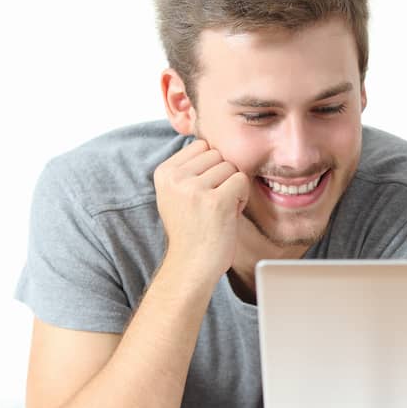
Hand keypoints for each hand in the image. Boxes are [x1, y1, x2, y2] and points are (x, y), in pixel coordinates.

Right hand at [154, 139, 250, 282]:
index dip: (209, 168)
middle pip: (219, 155)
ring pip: (232, 167)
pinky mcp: (216, 201)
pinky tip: (228, 215)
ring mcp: (195, 189)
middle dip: (222, 177)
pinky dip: (241, 198)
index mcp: (164, 172)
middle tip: (212, 204)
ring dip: (232, 188)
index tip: (201, 192)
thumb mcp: (178, 193)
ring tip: (218, 211)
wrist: (191, 266)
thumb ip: (189, 168)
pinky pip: (242, 181)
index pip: (202, 146)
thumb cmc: (192, 229)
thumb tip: (212, 141)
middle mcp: (176, 178)